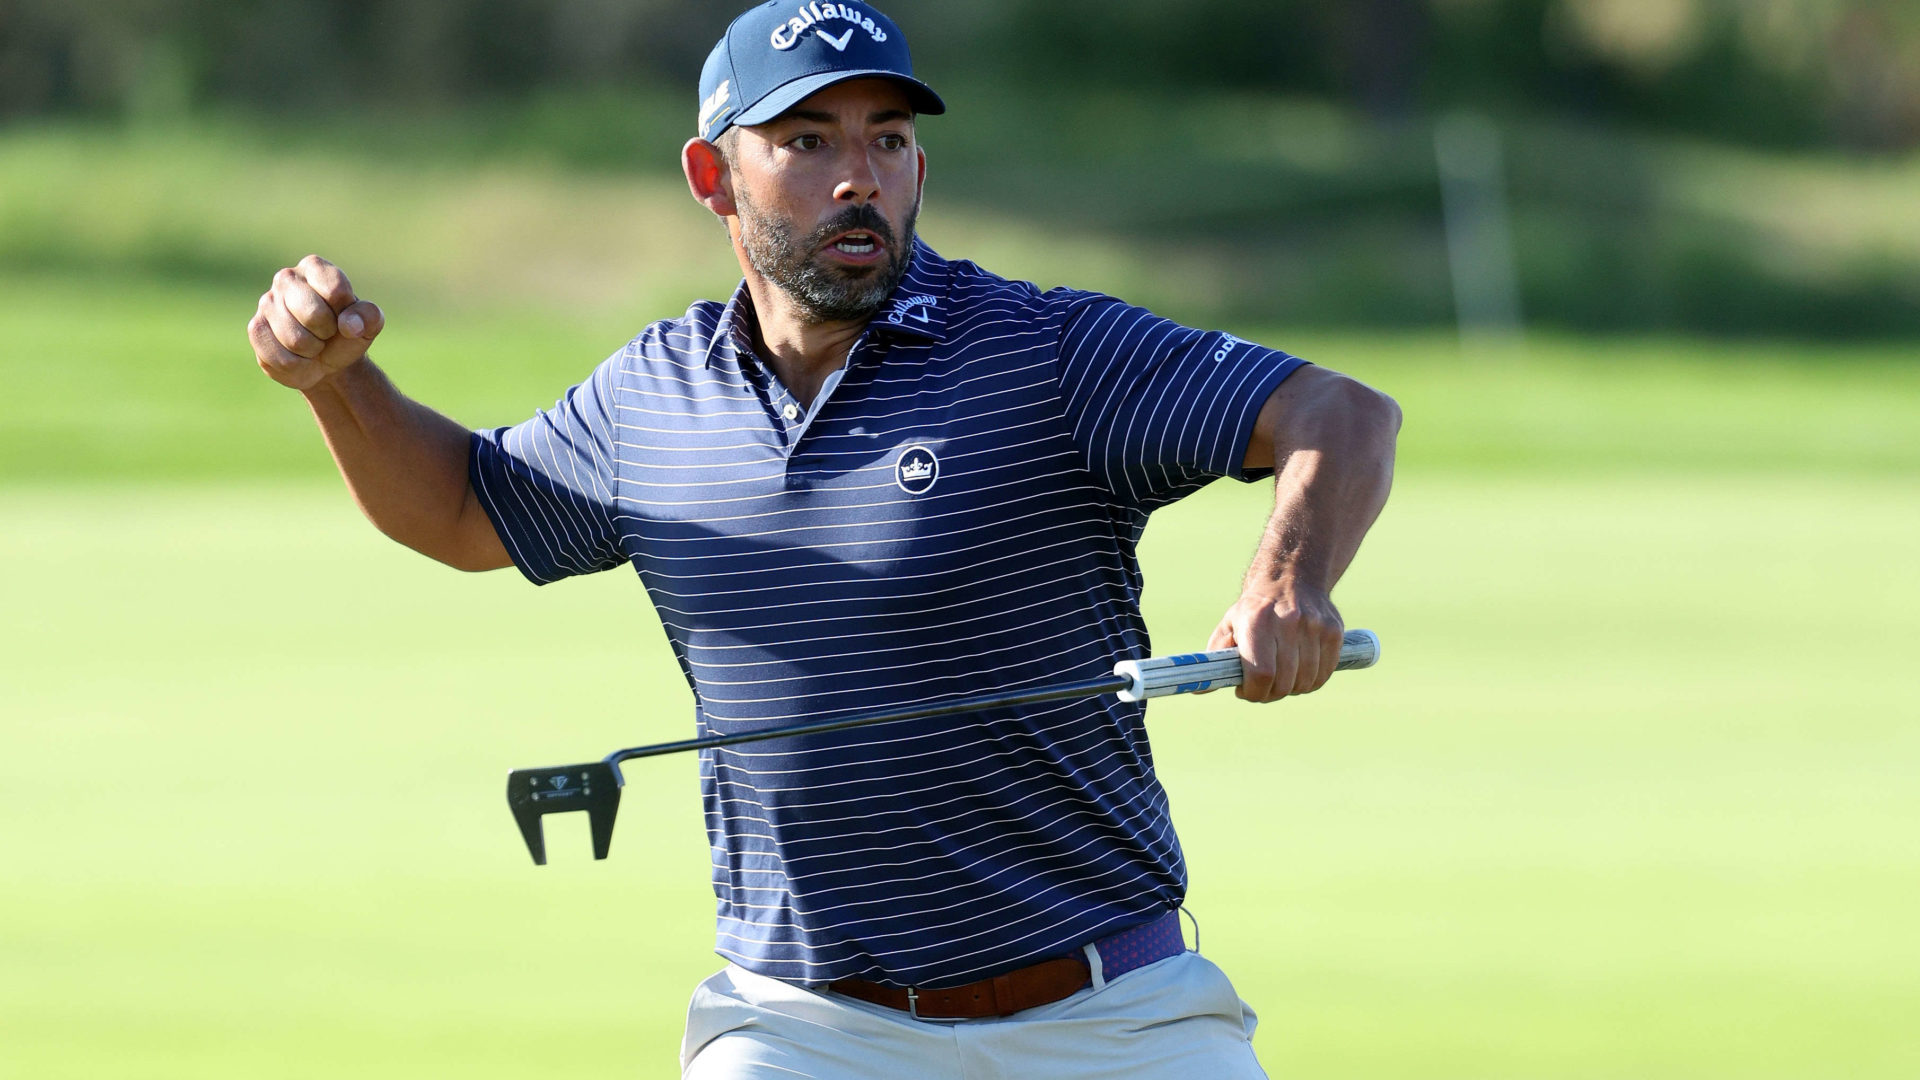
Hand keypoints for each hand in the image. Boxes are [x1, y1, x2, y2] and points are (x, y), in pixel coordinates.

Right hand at [248, 255, 384, 390]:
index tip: (344, 315)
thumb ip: (369, 317)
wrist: (326, 360)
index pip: (335, 290)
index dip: (345, 313)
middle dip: (327, 333)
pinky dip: (297, 365)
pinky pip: (280, 357)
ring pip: (295, 340)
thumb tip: (349, 325)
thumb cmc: (347, 334)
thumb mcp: (368, 324)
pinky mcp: (256, 328)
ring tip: (313, 344)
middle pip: (312, 314)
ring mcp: (266, 302)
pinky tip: (298, 356)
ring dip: (312, 351)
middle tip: (327, 333)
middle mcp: (286, 278)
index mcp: (315, 268)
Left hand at [1206, 581, 1344, 702]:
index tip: (1245, 691)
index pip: (1261, 674)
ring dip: (1292, 689)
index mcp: (1257, 621)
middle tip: (1262, 688)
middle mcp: (1289, 622)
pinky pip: (1324, 674)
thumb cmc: (1254, 610)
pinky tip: (1299, 672)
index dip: (1253, 692)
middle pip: (1284, 683)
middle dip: (1270, 694)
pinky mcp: (1334, 632)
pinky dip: (1311, 681)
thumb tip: (1199, 689)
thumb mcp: (1229, 626)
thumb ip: (1216, 658)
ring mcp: (1315, 627)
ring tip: (1281, 677)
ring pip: (1306, 682)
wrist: (1291, 577)